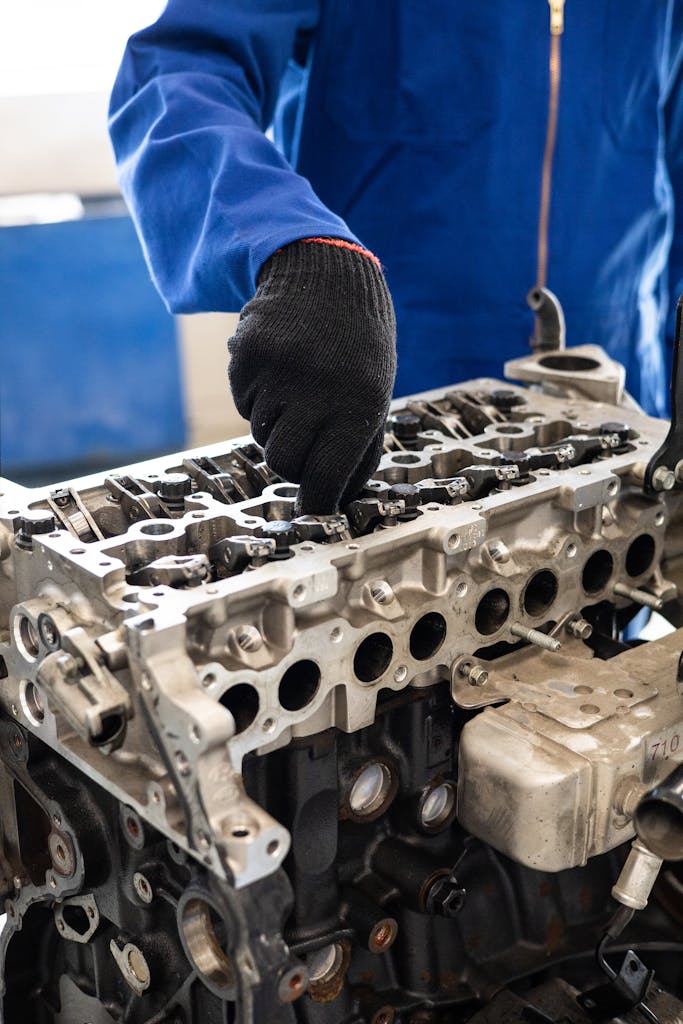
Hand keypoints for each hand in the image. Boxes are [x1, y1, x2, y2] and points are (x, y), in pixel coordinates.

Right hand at [228, 239, 395, 512]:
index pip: (326, 477)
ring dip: (275, 422)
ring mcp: (278, 371)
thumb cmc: (358, 349)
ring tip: (299, 386)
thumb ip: (358, 450)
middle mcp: (317, 390)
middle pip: (283, 463)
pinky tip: (280, 366)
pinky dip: (257, 395)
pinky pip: (242, 402)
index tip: (314, 509)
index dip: (317, 501)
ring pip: (260, 433)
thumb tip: (333, 502)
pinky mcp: (247, 356)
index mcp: (358, 405)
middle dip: (291, 462)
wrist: (328, 277)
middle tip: (304, 437)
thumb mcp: (375, 395)